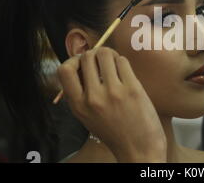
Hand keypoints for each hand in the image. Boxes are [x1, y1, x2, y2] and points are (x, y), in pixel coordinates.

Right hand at [57, 47, 166, 162]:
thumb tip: (82, 63)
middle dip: (94, 54)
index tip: (83, 64)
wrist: (139, 149)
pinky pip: (123, 61)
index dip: (73, 61)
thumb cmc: (114, 131)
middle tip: (102, 61)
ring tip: (114, 63)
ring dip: (110, 55)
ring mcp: (113, 92)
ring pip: (105, 54)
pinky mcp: (132, 89)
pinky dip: (122, 61)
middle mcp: (93, 98)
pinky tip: (125, 72)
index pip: (64, 70)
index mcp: (78, 106)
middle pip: (87, 57)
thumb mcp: (87, 117)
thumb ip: (81, 93)